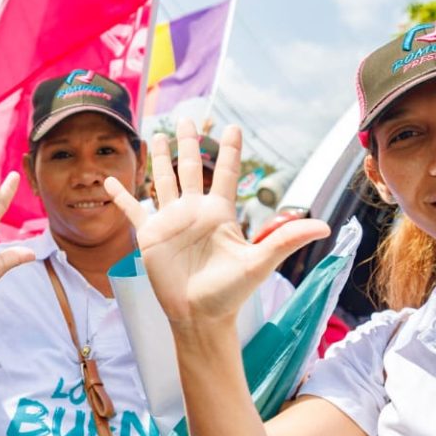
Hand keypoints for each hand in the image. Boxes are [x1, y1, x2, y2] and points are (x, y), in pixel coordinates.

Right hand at [104, 121, 328, 328]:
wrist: (199, 316)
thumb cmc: (230, 292)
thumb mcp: (259, 262)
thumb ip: (285, 239)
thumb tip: (324, 226)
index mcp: (219, 213)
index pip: (226, 173)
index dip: (229, 151)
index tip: (232, 127)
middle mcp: (194, 211)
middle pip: (190, 168)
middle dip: (190, 144)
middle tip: (189, 119)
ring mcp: (170, 222)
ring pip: (163, 181)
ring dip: (160, 159)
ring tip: (159, 136)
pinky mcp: (149, 236)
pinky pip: (133, 210)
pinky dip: (121, 197)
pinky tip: (110, 183)